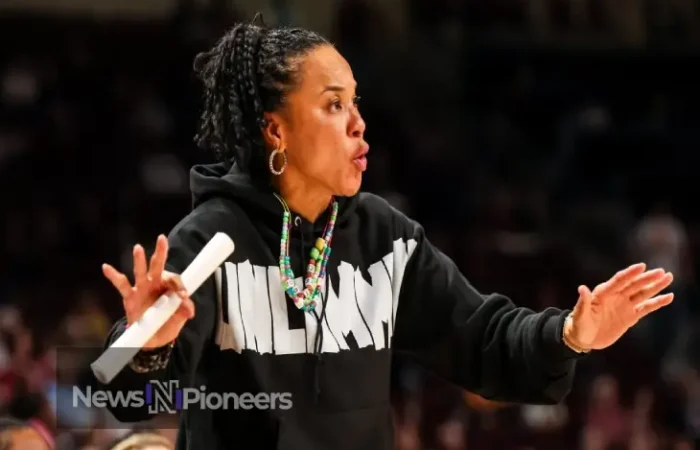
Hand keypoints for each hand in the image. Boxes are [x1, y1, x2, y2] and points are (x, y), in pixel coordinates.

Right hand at [102, 234, 194, 348]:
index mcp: (168, 286)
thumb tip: (189, 309)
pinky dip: (113, 276)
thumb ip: (185, 309)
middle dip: (160, 252)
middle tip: (162, 239)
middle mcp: (155, 283)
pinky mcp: (130, 297)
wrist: (153, 338)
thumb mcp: (180, 316)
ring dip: (139, 260)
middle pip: (158, 265)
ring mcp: (141, 288)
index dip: (179, 286)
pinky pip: (121, 285)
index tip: (184, 296)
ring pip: (140, 271)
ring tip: (138, 248)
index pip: (174, 279)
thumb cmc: (167, 322)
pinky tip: (106, 267)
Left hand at [565, 263, 673, 350]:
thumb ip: (583, 302)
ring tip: (668, 277)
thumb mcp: (580, 315)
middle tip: (662, 271)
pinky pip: (646, 308)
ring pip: (642, 293)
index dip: (630, 273)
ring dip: (655, 286)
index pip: (619, 281)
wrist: (584, 338)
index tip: (642, 266)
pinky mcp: (630, 316)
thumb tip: (582, 288)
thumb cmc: (578, 325)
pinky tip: (669, 296)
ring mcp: (624, 305)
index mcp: (603, 293)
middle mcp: (616, 296)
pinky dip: (657, 302)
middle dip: (647, 278)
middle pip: (634, 285)